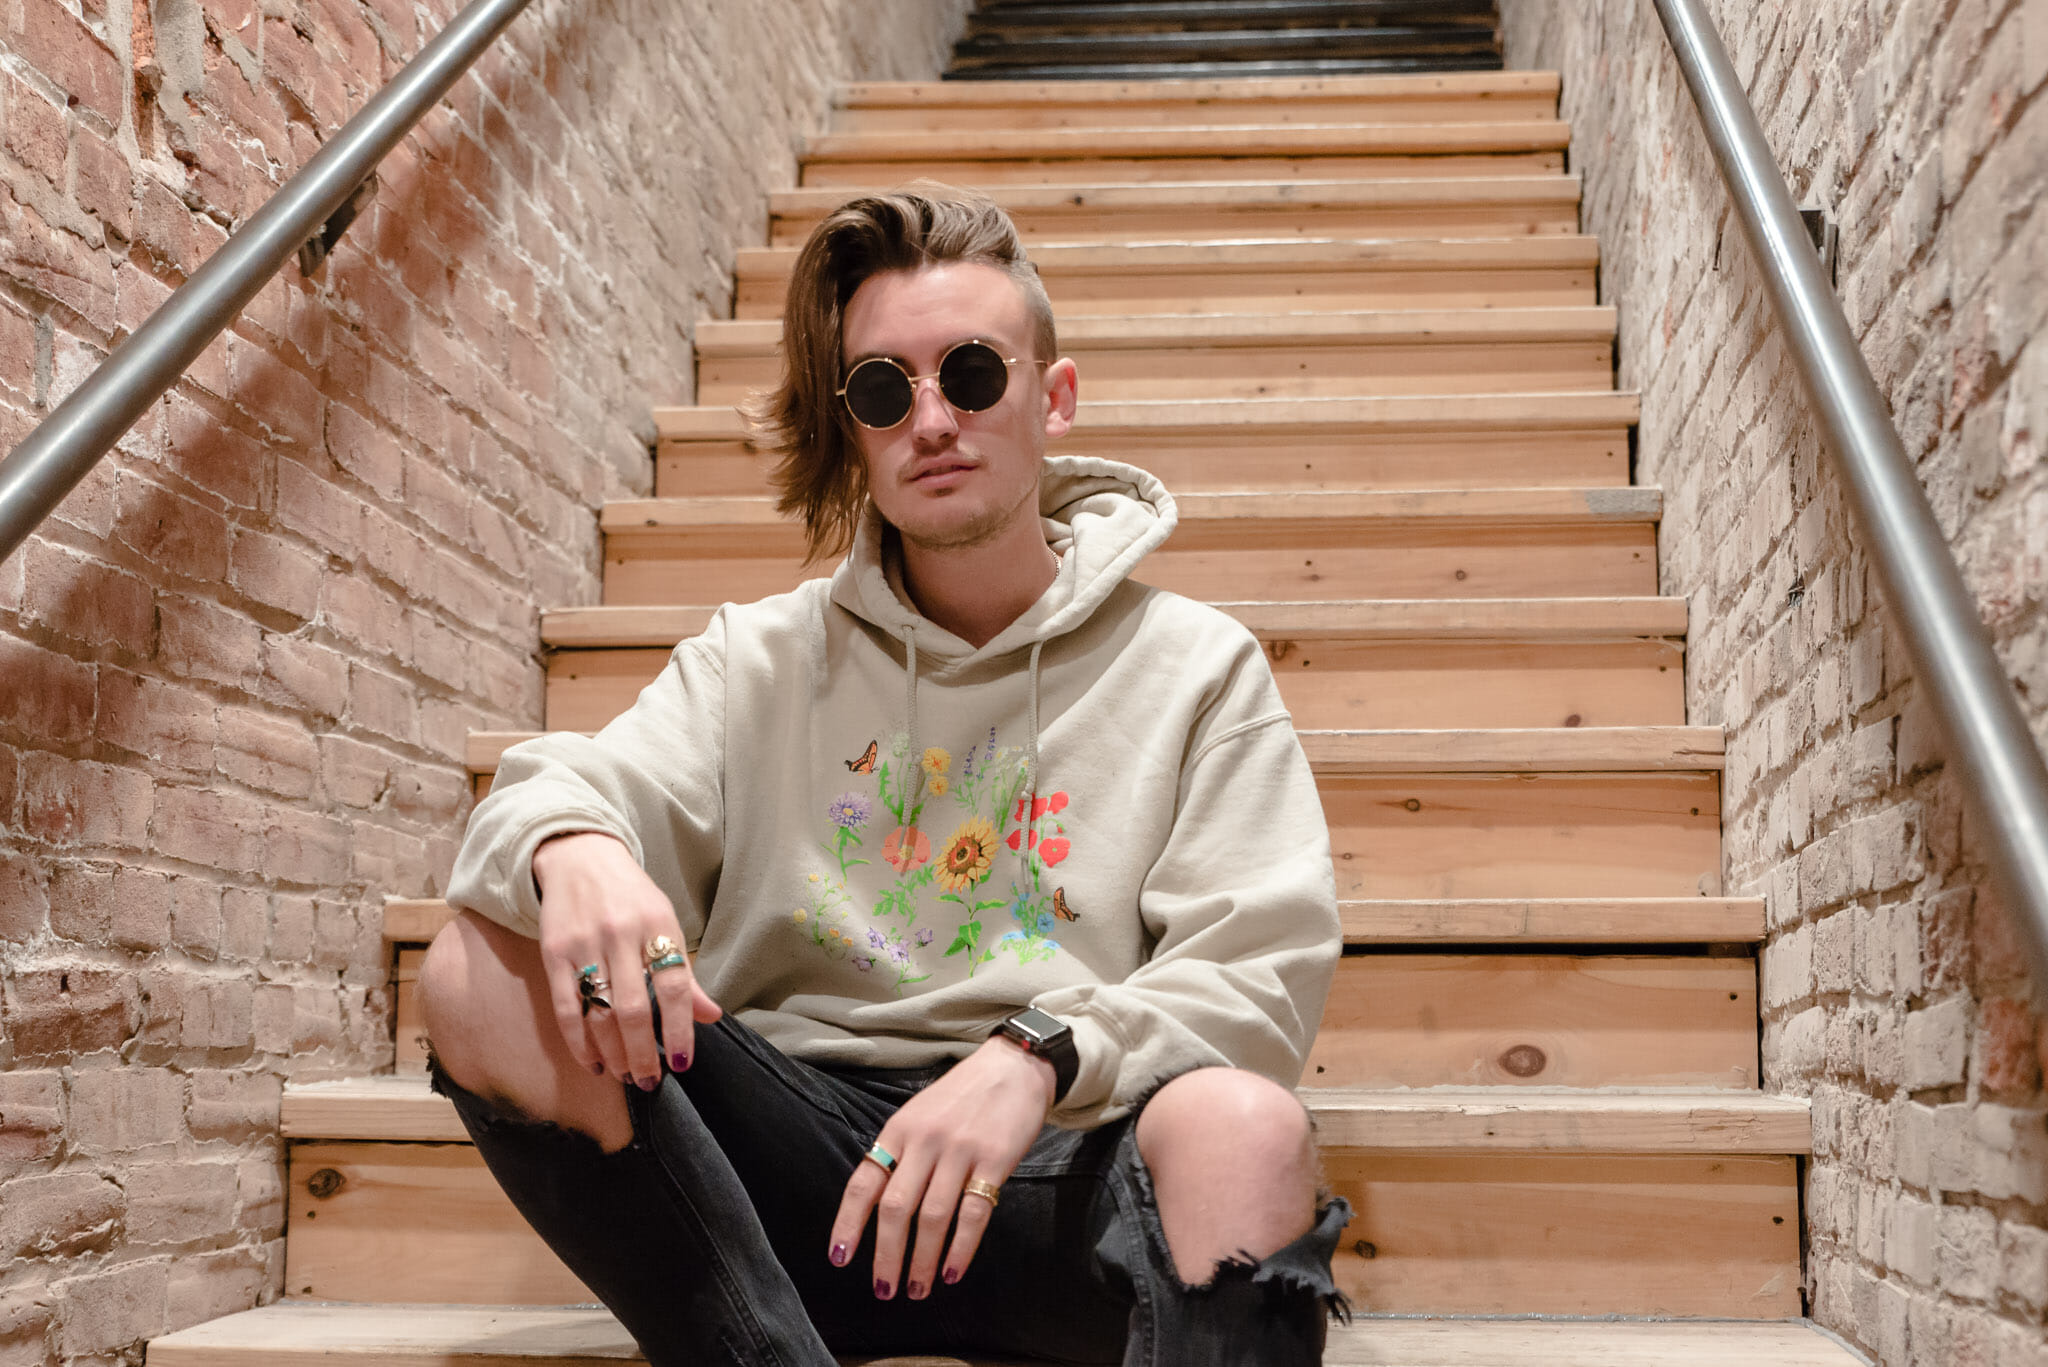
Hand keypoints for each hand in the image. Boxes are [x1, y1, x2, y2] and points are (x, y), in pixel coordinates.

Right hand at [532, 831, 721, 1086]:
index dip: (680, 1028)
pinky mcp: (553, 953)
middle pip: (633, 1008)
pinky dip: (579, 1042)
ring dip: (613, 1053)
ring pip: (599, 1013)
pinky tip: (594, 1062)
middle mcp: (621, 933)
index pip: (675, 985)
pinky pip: (566, 1008)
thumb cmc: (631, 896)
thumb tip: (711, 1016)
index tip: (682, 1062)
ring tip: (626, 1074)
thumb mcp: (665, 922)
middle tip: (649, 1080)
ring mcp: (584, 943)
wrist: (579, 856)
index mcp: (658, 923)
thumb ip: (685, 972)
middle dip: (643, 1052)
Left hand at [828, 1036, 1054, 1298]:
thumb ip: (900, 1154)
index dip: (848, 1224)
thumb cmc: (962, 1096)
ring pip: (933, 1217)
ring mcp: (960, 1151)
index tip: (840, 1259)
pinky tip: (953, 1272)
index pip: (864, 1183)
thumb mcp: (919, 1114)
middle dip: (886, 1256)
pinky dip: (961, 1249)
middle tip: (884, 1290)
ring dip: (922, 1261)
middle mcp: (924, 1141)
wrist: (1013, 1066)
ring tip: (917, 1289)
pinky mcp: (995, 1160)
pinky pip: (974, 1213)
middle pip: (896, 1208)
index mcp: (899, 1130)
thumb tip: (878, 1208)